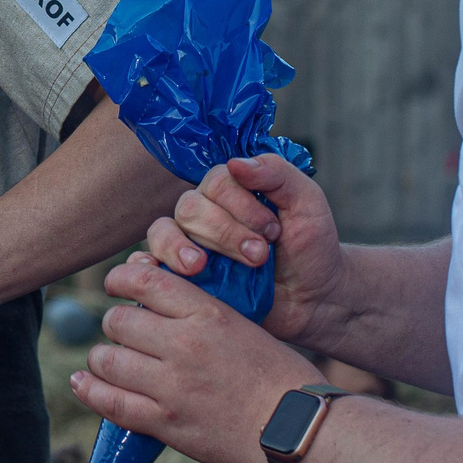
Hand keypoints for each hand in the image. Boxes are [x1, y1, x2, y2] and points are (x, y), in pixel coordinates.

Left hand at [70, 255, 323, 462]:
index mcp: (207, 313)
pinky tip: (82, 383)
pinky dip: (90, 390)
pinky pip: (111, 402)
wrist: (297, 428)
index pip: (146, 280)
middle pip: (119, 321)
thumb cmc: (280, 377)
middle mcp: (183, 344)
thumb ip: (203, 315)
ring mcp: (171, 385)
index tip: (115, 284)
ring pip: (108, 359)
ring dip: (101, 358)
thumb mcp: (245, 325)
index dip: (121, 278)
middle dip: (115, 324)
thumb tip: (162, 308)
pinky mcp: (165, 422)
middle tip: (121, 332)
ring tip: (104, 361)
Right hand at [144, 151, 345, 350]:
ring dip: (182, 249)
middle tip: (259, 256)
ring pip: (163, 233)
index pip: (217, 182)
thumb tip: (236, 163)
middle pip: (189, 208)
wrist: (314, 299)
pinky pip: (149, 264)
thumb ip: (277, 175)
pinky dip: (148, 265)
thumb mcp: (307, 203)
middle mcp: (205, 213)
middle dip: (224, 232)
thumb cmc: (311, 247)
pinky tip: (162, 273)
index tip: (273, 231)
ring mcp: (190, 245)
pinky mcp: (183, 278)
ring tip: (203, 267)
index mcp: (231, 190)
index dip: (241, 206)